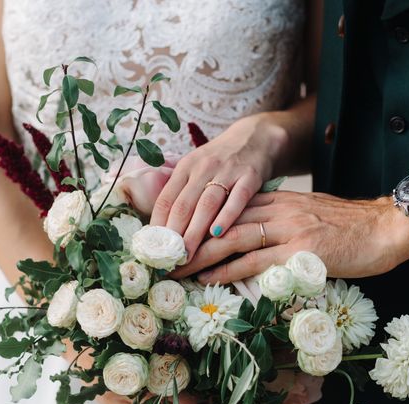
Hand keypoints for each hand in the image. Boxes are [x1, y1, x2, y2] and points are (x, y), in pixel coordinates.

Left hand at [150, 113, 288, 259]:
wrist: (255, 138)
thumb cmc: (220, 161)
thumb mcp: (195, 167)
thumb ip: (180, 191)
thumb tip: (160, 226)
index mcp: (185, 168)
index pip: (166, 199)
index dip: (157, 225)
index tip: (152, 248)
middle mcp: (203, 168)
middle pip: (183, 204)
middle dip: (174, 234)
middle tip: (168, 259)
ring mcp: (227, 172)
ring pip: (206, 204)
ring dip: (195, 231)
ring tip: (188, 254)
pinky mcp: (250, 176)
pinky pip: (237, 199)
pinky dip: (227, 216)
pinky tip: (218, 234)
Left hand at [172, 191, 408, 282]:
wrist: (385, 228)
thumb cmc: (349, 228)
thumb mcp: (309, 215)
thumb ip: (281, 221)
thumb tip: (257, 238)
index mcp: (278, 201)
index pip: (229, 209)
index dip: (200, 222)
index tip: (178, 236)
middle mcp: (278, 210)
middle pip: (223, 222)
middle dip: (190, 238)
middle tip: (166, 255)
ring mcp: (288, 229)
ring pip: (232, 239)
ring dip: (200, 255)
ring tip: (177, 269)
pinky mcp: (299, 250)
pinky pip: (255, 260)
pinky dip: (228, 270)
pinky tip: (208, 278)